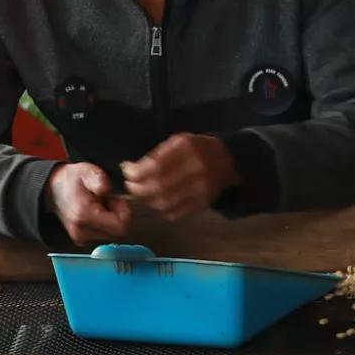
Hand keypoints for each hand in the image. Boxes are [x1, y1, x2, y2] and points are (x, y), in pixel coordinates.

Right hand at [44, 163, 131, 244]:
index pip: (120, 227)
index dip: (123, 212)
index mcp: (83, 215)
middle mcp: (81, 231)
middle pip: (117, 233)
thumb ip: (99, 179)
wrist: (53, 189)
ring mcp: (80, 238)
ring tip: (100, 206)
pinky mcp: (81, 240)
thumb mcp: (87, 171)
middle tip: (107, 202)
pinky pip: (103, 236)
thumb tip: (105, 189)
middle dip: (118, 217)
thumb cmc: (72, 180)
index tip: (114, 199)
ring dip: (111, 222)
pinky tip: (96, 214)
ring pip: (111, 236)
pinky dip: (104, 226)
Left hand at [121, 133, 237, 220]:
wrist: (228, 159)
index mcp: (187, 148)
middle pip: (158, 187)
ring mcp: (201, 188)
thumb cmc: (196, 148)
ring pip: (164, 203)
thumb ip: (156, 155)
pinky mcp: (203, 203)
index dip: (136, 172)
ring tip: (142, 194)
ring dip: (146, 201)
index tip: (127, 172)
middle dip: (137, 188)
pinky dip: (160, 210)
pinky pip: (175, 213)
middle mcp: (195, 168)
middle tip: (130, 186)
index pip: (155, 166)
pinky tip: (156, 202)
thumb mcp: (178, 141)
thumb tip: (130, 169)